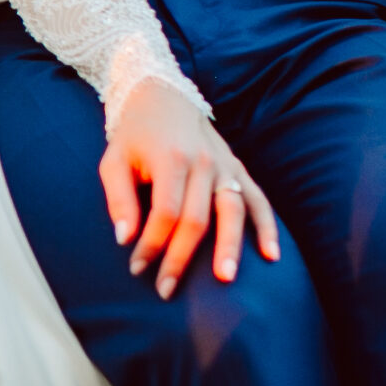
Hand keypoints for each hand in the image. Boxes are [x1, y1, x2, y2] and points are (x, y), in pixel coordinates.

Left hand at [100, 79, 279, 298]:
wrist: (163, 96)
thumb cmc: (134, 135)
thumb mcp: (114, 160)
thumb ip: (119, 198)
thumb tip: (125, 239)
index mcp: (170, 159)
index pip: (165, 212)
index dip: (152, 244)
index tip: (138, 268)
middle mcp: (203, 163)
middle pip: (197, 218)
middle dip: (181, 257)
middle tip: (167, 289)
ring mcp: (225, 166)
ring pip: (233, 210)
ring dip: (230, 247)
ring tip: (225, 279)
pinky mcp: (239, 169)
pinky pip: (259, 200)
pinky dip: (267, 227)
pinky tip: (271, 255)